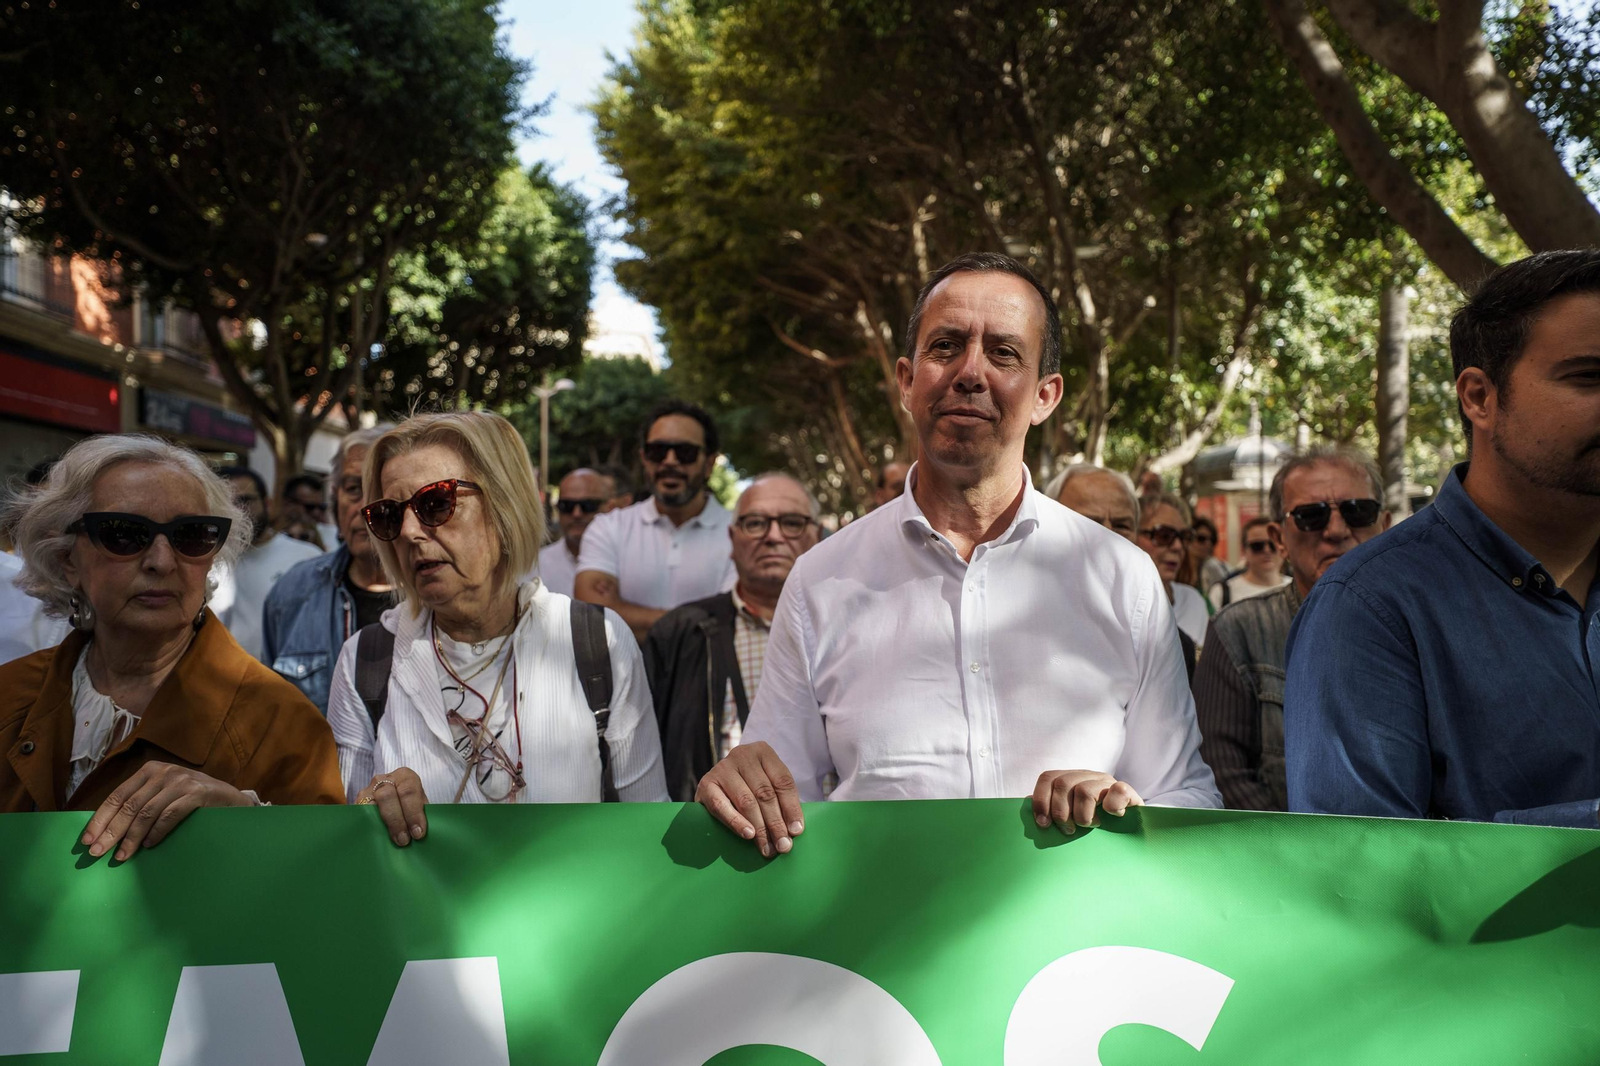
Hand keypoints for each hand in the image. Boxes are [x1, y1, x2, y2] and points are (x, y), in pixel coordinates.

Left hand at [80, 761, 250, 860]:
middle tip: (96, 853)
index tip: (87, 840)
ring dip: (132, 838)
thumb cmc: (191, 799)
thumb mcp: (164, 793)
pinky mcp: (197, 794)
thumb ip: (141, 801)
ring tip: (122, 856)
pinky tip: (149, 846)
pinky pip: (170, 815)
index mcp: (150, 770)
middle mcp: (164, 772)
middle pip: (129, 806)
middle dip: (111, 832)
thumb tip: (106, 829)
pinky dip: (157, 832)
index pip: (117, 796)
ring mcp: (181, 782)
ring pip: (147, 812)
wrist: (230, 798)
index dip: (100, 819)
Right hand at [355, 768, 427, 846]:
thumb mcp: (419, 804)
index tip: (418, 833)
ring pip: (371, 805)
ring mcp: (367, 790)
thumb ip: (422, 814)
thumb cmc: (410, 805)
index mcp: (405, 777)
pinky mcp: (356, 803)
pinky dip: (370, 827)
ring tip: (392, 842)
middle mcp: (384, 780)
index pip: (408, 791)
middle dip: (397, 820)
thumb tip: (421, 833)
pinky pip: (361, 815)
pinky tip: (378, 838)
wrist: (392, 802)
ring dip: (382, 826)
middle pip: (388, 796)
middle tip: (404, 840)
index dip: (413, 813)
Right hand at [694, 742, 804, 858]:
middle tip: (783, 846)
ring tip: (767, 847)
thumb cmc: (750, 787)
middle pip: (765, 793)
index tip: (796, 831)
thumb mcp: (768, 785)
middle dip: (776, 823)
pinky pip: (722, 806)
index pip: (783, 781)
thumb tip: (793, 830)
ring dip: (760, 828)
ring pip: (746, 801)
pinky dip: (736, 822)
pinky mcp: (706, 784)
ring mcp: (722, 768)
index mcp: (763, 752)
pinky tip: (748, 835)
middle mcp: (742, 755)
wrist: (717, 784)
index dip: (791, 808)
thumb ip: (781, 802)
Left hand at [1031, 770, 1142, 835]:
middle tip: (1068, 829)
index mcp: (1071, 779)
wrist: (1130, 831)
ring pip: (1085, 791)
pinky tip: (1110, 818)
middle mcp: (1088, 776)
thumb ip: (1050, 808)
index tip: (1043, 824)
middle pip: (1062, 784)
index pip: (1048, 777)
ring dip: (1083, 816)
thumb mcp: (1069, 816)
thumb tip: (1025, 801)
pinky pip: (1118, 791)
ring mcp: (1108, 782)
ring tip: (1089, 826)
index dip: (1040, 800)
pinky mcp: (1129, 792)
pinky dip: (1111, 807)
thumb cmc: (1094, 825)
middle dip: (1060, 812)